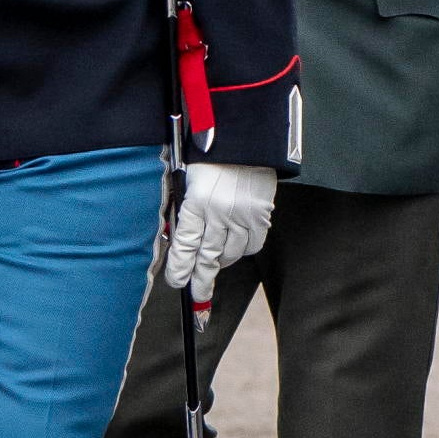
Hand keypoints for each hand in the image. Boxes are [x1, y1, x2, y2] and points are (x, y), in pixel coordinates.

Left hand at [163, 160, 276, 298]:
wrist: (245, 142)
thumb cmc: (211, 161)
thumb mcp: (188, 183)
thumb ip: (186, 212)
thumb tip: (181, 243)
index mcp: (196, 201)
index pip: (185, 244)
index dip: (180, 268)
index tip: (177, 281)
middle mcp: (219, 212)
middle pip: (208, 257)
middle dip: (201, 280)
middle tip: (198, 295)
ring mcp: (242, 215)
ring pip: (231, 254)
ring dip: (221, 261)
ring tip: (216, 261)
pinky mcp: (261, 216)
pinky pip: (252, 245)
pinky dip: (243, 250)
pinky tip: (236, 245)